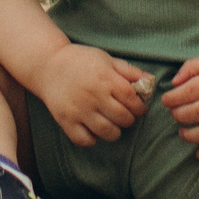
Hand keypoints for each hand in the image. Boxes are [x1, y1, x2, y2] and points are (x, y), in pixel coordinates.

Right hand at [30, 44, 150, 145]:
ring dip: (115, 131)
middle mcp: (93, 95)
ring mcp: (79, 110)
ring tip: (112, 124)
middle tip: (126, 116)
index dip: (140, 107)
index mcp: (105, 78)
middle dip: (129, 119)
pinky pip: (85, 140)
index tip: (139, 108)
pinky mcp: (66, 121)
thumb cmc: (81, 60)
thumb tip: (150, 82)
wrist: (48, 65)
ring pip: (107, 132)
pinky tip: (94, 129)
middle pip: (123, 118)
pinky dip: (93, 139)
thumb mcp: (106, 59)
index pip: (132, 100)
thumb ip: (129, 71)